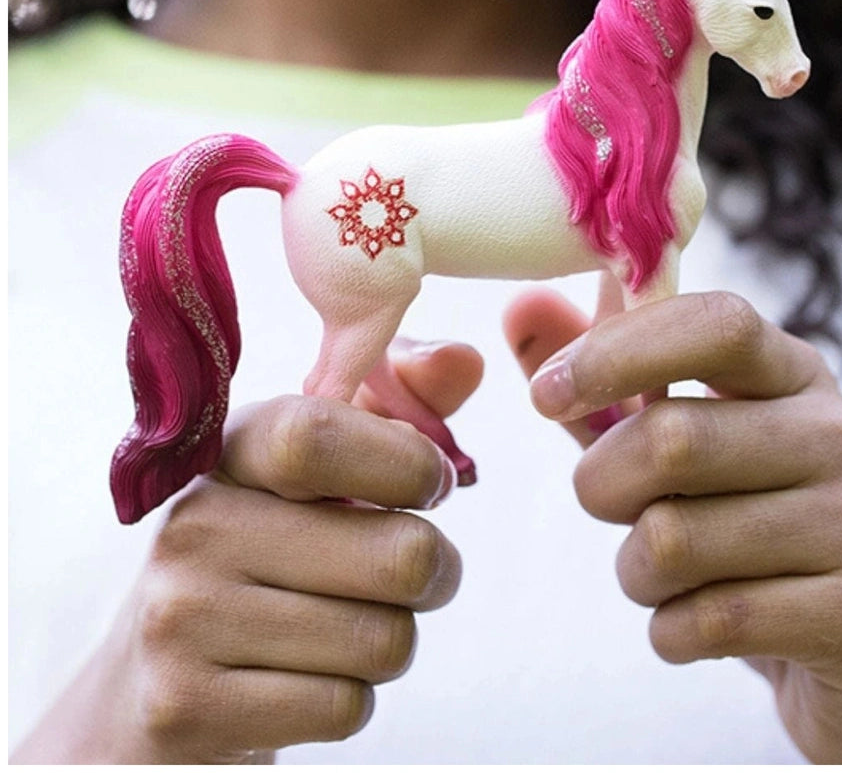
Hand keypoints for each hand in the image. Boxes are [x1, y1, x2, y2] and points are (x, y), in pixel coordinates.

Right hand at [12, 341, 481, 763]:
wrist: (149, 679)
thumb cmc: (272, 550)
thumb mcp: (324, 469)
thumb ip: (404, 404)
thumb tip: (467, 358)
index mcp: (233, 453)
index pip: (319, 435)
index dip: (407, 463)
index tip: (432, 485)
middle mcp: (197, 526)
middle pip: (399, 556)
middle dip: (434, 571)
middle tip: (412, 571)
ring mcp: (182, 618)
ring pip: (385, 641)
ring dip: (391, 638)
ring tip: (344, 624)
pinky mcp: (187, 708)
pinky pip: (345, 707)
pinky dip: (350, 697)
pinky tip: (304, 677)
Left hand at [505, 288, 841, 762]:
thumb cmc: (749, 519)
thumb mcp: (683, 435)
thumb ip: (604, 377)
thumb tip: (520, 307)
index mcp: (794, 374)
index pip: (714, 325)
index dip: (615, 351)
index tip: (545, 395)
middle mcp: (838, 434)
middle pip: (669, 439)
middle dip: (603, 486)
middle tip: (612, 507)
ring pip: (673, 540)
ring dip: (636, 570)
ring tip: (666, 573)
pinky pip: (706, 621)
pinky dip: (670, 630)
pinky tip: (699, 622)